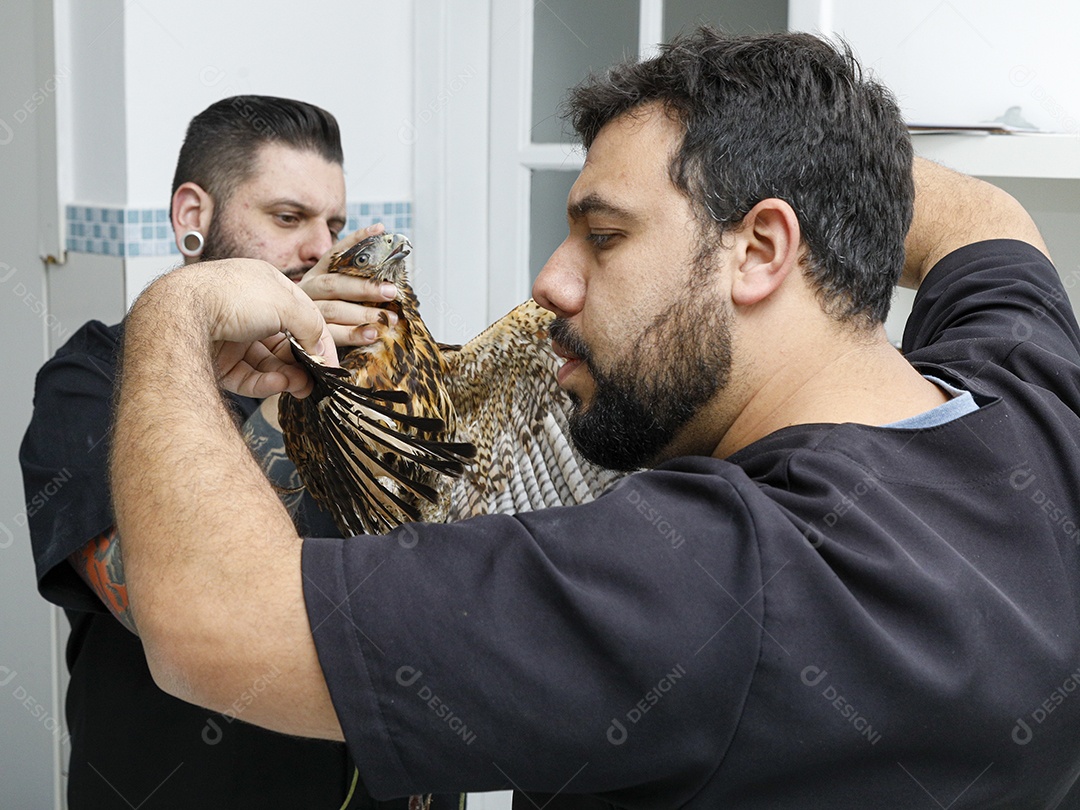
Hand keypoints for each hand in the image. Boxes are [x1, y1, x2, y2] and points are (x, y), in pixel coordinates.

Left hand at [139, 258, 338, 398]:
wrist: (180, 313)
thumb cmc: (230, 296)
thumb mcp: (286, 302)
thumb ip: (311, 324)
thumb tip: (321, 348)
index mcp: (264, 286)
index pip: (300, 314)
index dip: (318, 338)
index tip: (330, 362)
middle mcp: (247, 310)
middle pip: (284, 341)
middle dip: (303, 362)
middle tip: (317, 381)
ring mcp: (231, 337)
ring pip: (267, 362)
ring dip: (288, 375)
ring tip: (301, 387)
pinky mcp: (217, 362)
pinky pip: (248, 377)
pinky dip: (265, 383)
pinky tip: (279, 385)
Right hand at [298, 223, 399, 346]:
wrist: (298, 341)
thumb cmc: (331, 316)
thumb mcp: (342, 296)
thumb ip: (359, 285)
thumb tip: (392, 280)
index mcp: (316, 274)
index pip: (336, 253)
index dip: (356, 240)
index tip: (380, 230)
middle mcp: (308, 289)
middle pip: (335, 284)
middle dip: (365, 287)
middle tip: (391, 291)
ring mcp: (305, 312)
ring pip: (333, 310)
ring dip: (364, 314)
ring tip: (389, 319)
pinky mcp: (306, 336)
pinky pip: (332, 335)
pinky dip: (354, 334)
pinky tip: (373, 334)